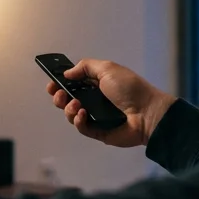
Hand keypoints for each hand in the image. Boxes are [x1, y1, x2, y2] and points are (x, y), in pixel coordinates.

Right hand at [46, 59, 176, 147]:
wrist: (147, 113)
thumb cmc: (130, 88)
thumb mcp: (108, 69)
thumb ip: (85, 67)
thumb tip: (68, 73)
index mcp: (97, 84)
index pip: (74, 83)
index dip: (61, 83)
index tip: (52, 84)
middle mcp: (95, 100)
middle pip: (68, 100)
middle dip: (59, 97)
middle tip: (58, 95)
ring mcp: (96, 117)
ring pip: (72, 115)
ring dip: (68, 108)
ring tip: (76, 105)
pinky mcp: (99, 132)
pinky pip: (82, 128)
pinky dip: (78, 121)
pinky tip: (82, 114)